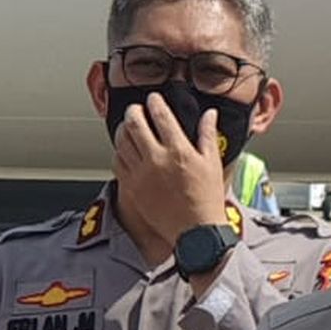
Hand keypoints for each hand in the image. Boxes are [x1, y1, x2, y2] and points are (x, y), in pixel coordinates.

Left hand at [113, 92, 227, 247]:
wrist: (196, 231)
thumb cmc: (207, 199)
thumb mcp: (212, 163)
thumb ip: (208, 135)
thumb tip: (209, 114)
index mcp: (179, 151)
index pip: (161, 116)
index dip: (155, 103)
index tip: (153, 99)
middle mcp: (157, 159)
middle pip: (135, 124)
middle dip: (134, 111)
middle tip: (137, 109)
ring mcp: (141, 174)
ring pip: (122, 141)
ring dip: (123, 129)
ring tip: (128, 126)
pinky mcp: (132, 187)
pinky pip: (117, 162)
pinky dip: (119, 152)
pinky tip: (125, 150)